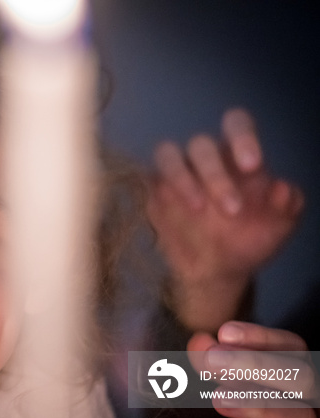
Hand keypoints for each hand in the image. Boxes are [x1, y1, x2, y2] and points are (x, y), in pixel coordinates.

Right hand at [148, 108, 303, 331]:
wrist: (216, 272)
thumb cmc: (248, 241)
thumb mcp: (277, 227)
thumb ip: (287, 205)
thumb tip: (281, 187)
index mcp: (236, 156)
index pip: (236, 124)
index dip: (242, 138)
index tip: (252, 166)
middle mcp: (204, 158)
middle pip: (201, 145)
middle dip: (216, 174)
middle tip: (232, 210)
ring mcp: (175, 172)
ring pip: (168, 154)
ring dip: (182, 178)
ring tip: (199, 209)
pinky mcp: (154, 190)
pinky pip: (150, 179)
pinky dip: (162, 191)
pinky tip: (175, 213)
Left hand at [188, 321, 319, 417]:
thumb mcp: (244, 389)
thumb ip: (218, 365)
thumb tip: (198, 343)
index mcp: (301, 379)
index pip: (293, 348)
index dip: (262, 337)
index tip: (224, 333)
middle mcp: (316, 405)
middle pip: (302, 377)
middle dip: (256, 364)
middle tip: (212, 359)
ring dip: (260, 405)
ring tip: (219, 399)